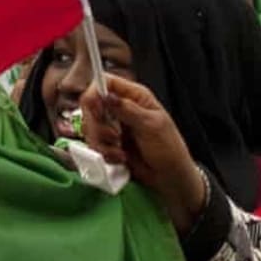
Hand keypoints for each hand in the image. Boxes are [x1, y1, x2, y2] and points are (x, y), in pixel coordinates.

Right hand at [80, 74, 205, 231]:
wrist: (170, 177)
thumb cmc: (169, 149)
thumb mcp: (151, 126)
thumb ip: (128, 110)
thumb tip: (107, 96)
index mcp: (135, 96)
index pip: (106, 82)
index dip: (95, 94)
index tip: (97, 110)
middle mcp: (121, 109)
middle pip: (91, 106)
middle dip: (98, 125)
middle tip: (115, 137)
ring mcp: (114, 127)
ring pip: (90, 127)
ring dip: (102, 143)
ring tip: (120, 151)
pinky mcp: (109, 144)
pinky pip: (94, 145)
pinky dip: (104, 154)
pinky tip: (120, 158)